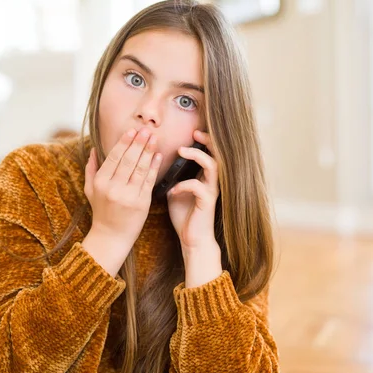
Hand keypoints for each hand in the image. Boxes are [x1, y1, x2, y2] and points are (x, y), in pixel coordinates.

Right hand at [82, 127, 161, 274]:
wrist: (111, 236)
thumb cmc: (101, 211)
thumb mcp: (90, 190)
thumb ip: (91, 169)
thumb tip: (93, 149)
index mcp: (100, 183)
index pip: (114, 157)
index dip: (124, 142)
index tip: (132, 130)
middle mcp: (113, 188)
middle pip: (129, 160)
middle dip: (138, 143)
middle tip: (146, 130)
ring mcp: (128, 196)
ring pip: (140, 169)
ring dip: (148, 151)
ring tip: (154, 138)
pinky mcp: (142, 203)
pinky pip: (149, 181)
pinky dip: (154, 167)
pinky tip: (158, 156)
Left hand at [166, 130, 221, 286]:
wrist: (193, 240)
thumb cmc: (184, 216)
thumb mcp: (175, 192)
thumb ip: (172, 177)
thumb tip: (156, 163)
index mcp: (204, 178)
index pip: (209, 153)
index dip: (204, 141)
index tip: (192, 132)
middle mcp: (211, 182)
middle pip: (217, 154)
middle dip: (208, 142)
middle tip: (195, 133)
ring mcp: (211, 192)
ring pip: (212, 166)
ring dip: (198, 156)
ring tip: (183, 151)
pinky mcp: (207, 203)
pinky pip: (198, 187)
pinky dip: (184, 185)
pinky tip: (172, 190)